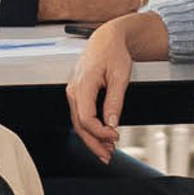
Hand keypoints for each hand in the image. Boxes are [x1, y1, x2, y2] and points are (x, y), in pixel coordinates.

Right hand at [65, 22, 136, 164]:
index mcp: (83, 84)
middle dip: (93, 143)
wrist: (107, 38)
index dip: (99, 132)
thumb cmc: (113, 52)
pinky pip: (80, 115)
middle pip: (79, 124)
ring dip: (91, 139)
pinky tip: (101, 136)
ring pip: (78, 122)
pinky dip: (90, 128)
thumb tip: (112, 123)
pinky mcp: (78, 94)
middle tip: (108, 156)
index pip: (85, 118)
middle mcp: (74, 90)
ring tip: (106, 151)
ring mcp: (74, 92)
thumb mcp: (120, 76)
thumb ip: (114, 100)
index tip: (115, 137)